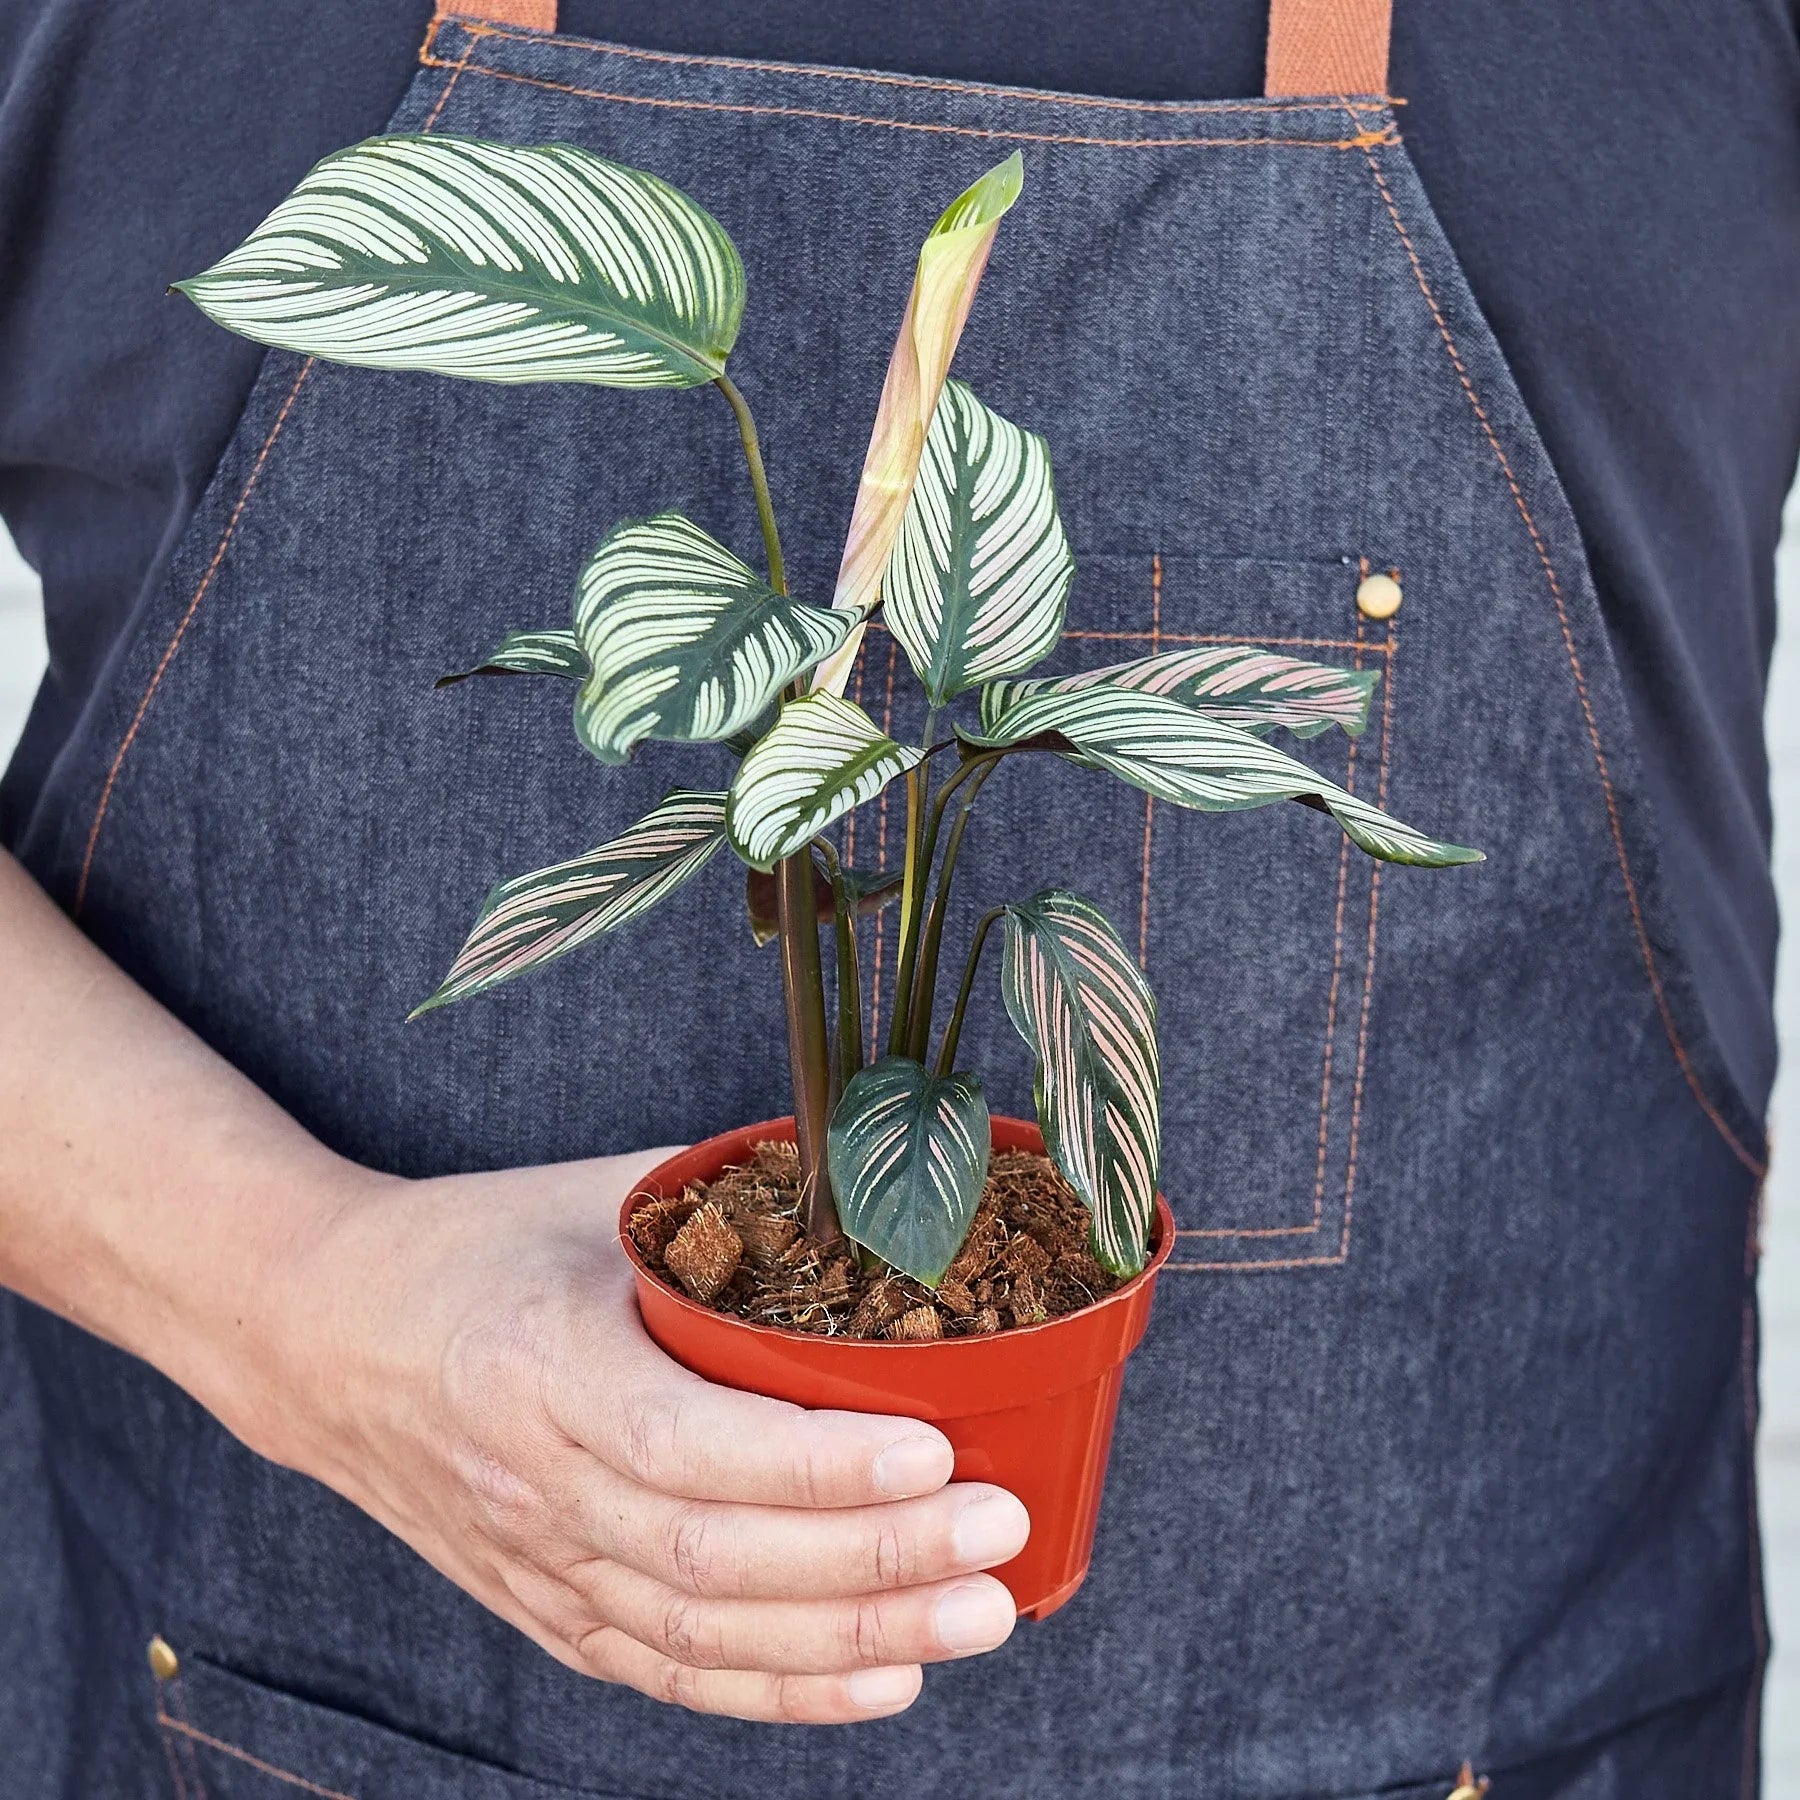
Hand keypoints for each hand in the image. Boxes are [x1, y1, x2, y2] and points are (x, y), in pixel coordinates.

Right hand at [247, 1148, 1030, 1723]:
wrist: (320, 1334)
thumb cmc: (475, 1244)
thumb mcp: (595, 1195)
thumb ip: (730, 1205)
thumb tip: (883, 1200)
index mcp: (540, 1363)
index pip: (687, 1443)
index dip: (813, 1463)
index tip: (933, 1453)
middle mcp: (535, 1483)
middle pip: (716, 1557)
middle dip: (872, 1561)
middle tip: (998, 1536)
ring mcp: (537, 1563)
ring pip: (708, 1633)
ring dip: (854, 1639)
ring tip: (978, 1615)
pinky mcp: (547, 1607)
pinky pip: (672, 1671)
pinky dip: (783, 1692)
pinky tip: (884, 1680)